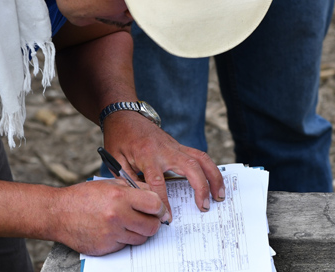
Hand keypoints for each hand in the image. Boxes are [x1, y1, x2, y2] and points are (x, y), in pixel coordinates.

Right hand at [49, 179, 167, 255]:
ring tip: (128, 223)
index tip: (158, 210)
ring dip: (139, 232)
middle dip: (153, 223)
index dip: (159, 208)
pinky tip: (113, 230)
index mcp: (120, 196)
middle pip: (152, 226)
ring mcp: (111, 234)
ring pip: (141, 238)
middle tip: (147, 219)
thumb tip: (155, 197)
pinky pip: (125, 246)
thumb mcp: (109, 184)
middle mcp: (117, 216)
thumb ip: (134, 188)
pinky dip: (123, 239)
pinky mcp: (106, 248)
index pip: (155, 204)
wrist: (58, 213)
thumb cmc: (83, 197)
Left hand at [101, 111, 225, 217]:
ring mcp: (175, 146)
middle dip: (201, 187)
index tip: (168, 217)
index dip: (164, 202)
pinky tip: (215, 182)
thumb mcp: (115, 159)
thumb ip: (125, 179)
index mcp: (147, 155)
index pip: (158, 182)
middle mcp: (165, 149)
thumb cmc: (119, 138)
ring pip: (202, 159)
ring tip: (219, 196)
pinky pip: (200, 156)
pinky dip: (210, 169)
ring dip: (214, 177)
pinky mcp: (180, 146)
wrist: (125, 116)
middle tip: (205, 206)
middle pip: (190, 167)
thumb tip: (138, 199)